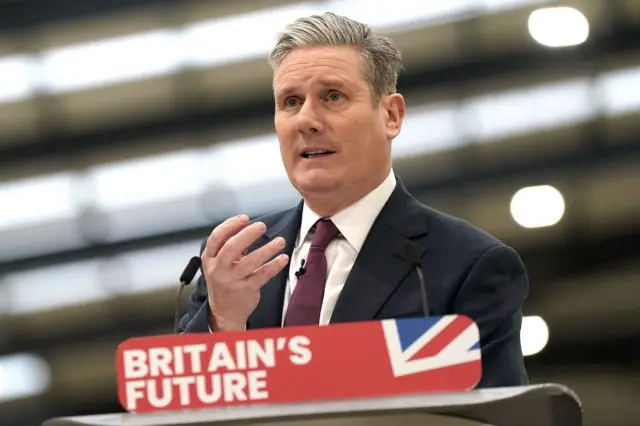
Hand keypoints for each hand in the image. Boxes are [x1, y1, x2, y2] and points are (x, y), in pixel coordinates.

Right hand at [201, 214, 288, 330]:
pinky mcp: (245, 290)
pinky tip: (282, 258)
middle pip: (231, 247)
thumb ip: (232, 245)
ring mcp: (231, 281)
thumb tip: (247, 226)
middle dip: (248, 234)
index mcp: (209, 259)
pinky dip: (274, 265)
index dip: (230, 225)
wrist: (224, 312)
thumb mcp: (221, 263)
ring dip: (267, 249)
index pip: (216, 237)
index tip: (245, 218)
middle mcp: (218, 269)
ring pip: (250, 261)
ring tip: (280, 241)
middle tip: (262, 226)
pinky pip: (262, 275)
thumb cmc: (224, 282)